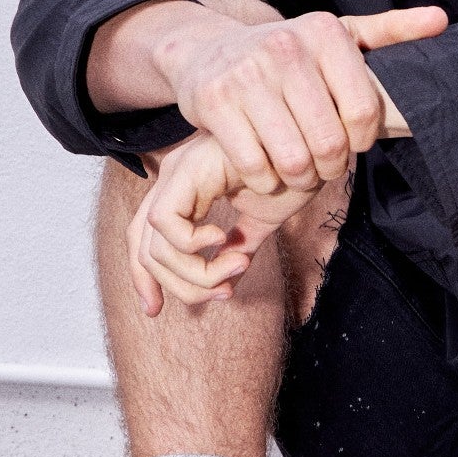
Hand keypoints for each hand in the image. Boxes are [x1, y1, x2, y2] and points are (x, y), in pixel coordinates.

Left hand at [128, 132, 318, 313]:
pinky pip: (166, 223)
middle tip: (226, 292)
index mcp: (184, 190)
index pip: (144, 243)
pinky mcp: (187, 170)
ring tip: (240, 264)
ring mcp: (177, 173)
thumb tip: (225, 285)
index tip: (156, 312)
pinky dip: (193, 246)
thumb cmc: (291, 174)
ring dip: (199, 274)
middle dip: (181, 287)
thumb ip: (238, 249)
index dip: (146, 280)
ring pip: (155, 248)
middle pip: (145, 253)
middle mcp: (173, 180)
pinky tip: (225, 241)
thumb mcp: (261, 221)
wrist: (313, 144)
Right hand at [156, 4, 443, 197]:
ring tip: (297, 167)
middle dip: (330, 166)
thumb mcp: (338, 36)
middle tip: (323, 162)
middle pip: (330, 143)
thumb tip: (441, 21)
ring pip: (294, 161)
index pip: (364, 112)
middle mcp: (285, 47)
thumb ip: (390, 31)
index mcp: (324, 31)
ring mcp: (246, 74)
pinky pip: (255, 166)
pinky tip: (266, 167)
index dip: (362, 140)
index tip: (352, 140)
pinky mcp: (214, 102)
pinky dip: (264, 180)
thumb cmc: (286, 54)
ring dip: (299, 178)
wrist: (206, 52)